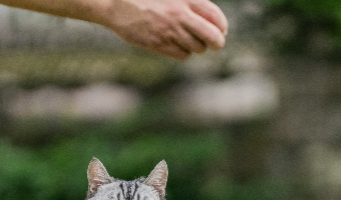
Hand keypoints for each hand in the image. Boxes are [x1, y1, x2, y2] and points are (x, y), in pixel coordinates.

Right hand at [100, 0, 227, 59]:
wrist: (118, 5)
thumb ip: (191, 4)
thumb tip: (210, 19)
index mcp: (188, 0)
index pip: (216, 17)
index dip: (222, 27)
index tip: (220, 31)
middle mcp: (181, 16)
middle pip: (212, 37)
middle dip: (216, 43)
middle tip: (215, 44)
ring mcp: (169, 31)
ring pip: (197, 48)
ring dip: (197, 47)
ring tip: (191, 42)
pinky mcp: (158, 44)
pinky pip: (181, 55)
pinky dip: (184, 53)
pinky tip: (177, 46)